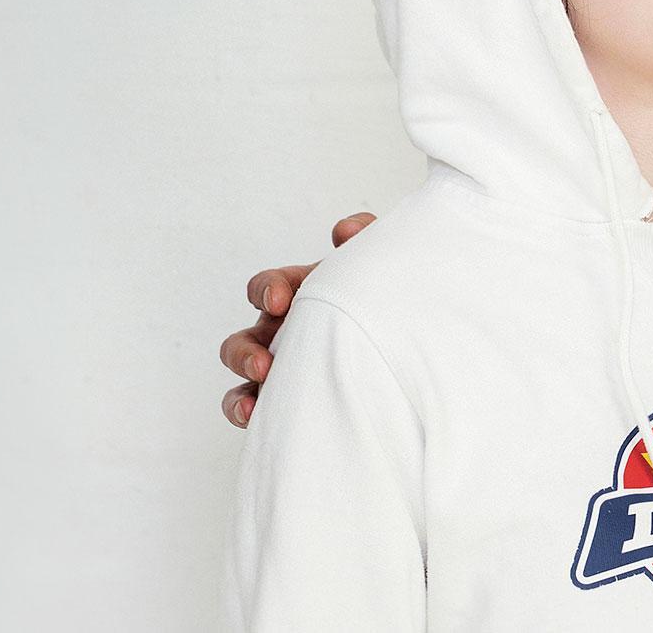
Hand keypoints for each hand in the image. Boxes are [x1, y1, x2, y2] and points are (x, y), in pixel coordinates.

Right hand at [219, 212, 374, 426]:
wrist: (410, 339)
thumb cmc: (383, 295)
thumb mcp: (377, 262)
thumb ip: (365, 236)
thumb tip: (344, 232)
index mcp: (298, 296)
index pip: (267, 287)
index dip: (266, 290)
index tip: (279, 300)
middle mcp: (282, 332)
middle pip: (244, 340)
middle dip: (245, 352)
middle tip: (263, 364)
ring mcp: (282, 367)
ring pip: (244, 381)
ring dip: (241, 390)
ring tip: (252, 404)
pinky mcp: (289, 399)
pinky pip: (256, 409)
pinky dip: (246, 411)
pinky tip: (256, 419)